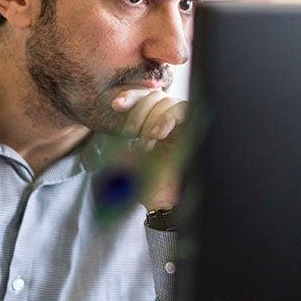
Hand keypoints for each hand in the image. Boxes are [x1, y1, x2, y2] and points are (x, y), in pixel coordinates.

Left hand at [111, 89, 186, 211]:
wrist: (164, 204)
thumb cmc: (144, 184)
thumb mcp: (123, 161)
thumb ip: (117, 144)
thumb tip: (106, 128)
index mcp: (151, 123)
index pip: (143, 98)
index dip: (130, 96)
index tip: (116, 105)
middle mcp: (167, 121)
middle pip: (154, 96)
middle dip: (139, 113)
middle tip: (130, 135)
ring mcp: (182, 126)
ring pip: (167, 102)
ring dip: (152, 119)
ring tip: (146, 143)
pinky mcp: (194, 131)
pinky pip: (184, 112)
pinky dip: (168, 118)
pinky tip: (159, 135)